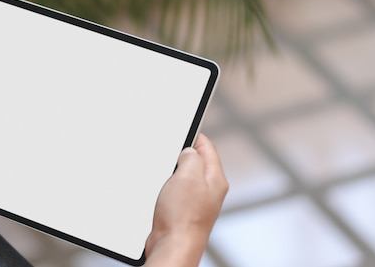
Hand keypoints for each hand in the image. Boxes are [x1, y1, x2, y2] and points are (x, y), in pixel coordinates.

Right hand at [144, 134, 227, 266]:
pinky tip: (159, 190)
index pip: (207, 147)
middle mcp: (209, 191)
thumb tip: (189, 151)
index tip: (182, 128)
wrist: (173, 246)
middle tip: (169, 150)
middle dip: (181, 154)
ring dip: (172, 171)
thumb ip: (191, 157)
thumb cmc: (182, 217)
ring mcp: (196, 202)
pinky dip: (166, 186)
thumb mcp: (188, 176)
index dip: (194, 135)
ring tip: (164, 171)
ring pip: (184, 177)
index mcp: (215, 179)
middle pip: (196, 161)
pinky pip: (175, 191)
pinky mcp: (183, 212)